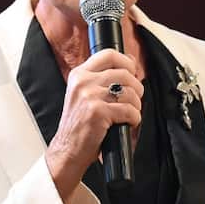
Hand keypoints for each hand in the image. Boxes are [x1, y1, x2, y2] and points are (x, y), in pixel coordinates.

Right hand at [45, 49, 142, 200]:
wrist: (68, 149)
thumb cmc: (79, 124)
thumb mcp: (84, 94)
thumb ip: (102, 78)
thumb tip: (130, 63)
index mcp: (80, 74)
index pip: (109, 54)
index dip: (127, 62)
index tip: (133, 73)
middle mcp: (83, 82)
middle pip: (125, 74)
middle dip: (136, 89)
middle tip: (133, 101)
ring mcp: (90, 96)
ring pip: (130, 92)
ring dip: (136, 106)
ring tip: (128, 115)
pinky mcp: (98, 112)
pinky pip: (129, 111)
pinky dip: (134, 119)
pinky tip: (127, 123)